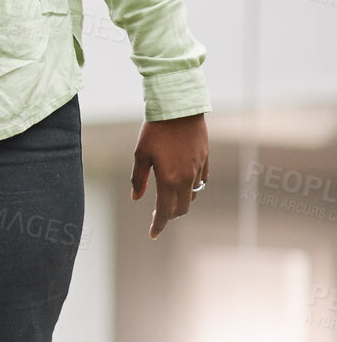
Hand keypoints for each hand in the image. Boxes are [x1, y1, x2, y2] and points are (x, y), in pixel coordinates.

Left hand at [131, 114, 208, 238]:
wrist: (179, 108)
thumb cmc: (155, 130)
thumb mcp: (140, 154)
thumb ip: (138, 179)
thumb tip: (136, 198)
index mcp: (169, 180)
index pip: (165, 211)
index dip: (158, 225)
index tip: (153, 234)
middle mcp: (186, 178)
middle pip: (181, 208)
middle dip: (169, 215)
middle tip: (157, 214)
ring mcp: (198, 169)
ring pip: (192, 196)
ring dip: (181, 201)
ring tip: (169, 198)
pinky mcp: (205, 160)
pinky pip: (201, 182)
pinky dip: (192, 188)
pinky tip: (183, 184)